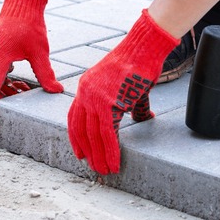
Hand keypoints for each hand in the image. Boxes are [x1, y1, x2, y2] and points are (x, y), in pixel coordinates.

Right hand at [0, 0, 62, 116]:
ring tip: (25, 90)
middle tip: (22, 98)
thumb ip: (46, 73)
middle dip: (3, 96)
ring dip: (6, 88)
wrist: (22, 4)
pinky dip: (6, 79)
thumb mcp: (39, 52)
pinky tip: (20, 81)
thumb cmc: (29, 24)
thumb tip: (56, 90)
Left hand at [67, 10, 179, 173]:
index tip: (80, 153)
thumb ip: (131, 106)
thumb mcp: (130, 87)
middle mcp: (85, 92)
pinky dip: (111, 151)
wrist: (145, 48)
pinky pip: (108, 133)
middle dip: (88, 151)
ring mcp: (95, 97)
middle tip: (94, 167)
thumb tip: (142, 118)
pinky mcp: (109, 102)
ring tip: (105, 171)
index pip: (75, 117)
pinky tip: (115, 162)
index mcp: (86, 86)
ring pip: (93, 135)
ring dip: (99, 156)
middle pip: (81, 129)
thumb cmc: (140, 63)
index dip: (77, 138)